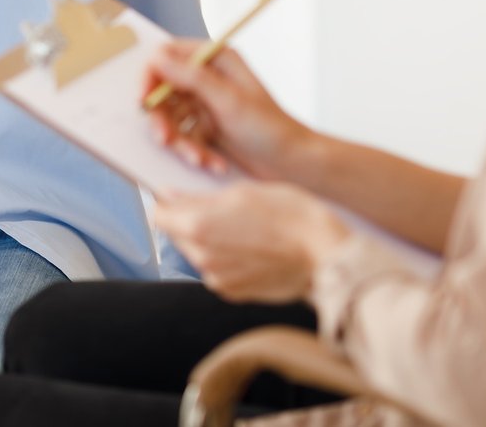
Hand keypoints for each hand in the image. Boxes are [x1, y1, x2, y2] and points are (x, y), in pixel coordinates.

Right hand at [142, 41, 312, 179]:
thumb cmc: (271, 129)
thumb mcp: (229, 101)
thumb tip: (158, 59)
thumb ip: (192, 77)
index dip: (150, 78)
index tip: (144, 101)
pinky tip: (212, 163)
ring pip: (170, 119)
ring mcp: (205, 104)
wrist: (293, 165)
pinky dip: (193, 152)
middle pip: (162, 92)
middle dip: (163, 119)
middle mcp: (207, 78)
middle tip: (165, 139)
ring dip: (180, 142)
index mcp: (214, 59)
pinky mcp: (205, 128)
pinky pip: (182, 137)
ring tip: (198, 158)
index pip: (166, 57)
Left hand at [155, 183, 349, 302]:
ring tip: (243, 229)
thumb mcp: (242, 192)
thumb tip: (168, 196)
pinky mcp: (234, 293)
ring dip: (210, 241)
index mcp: (198, 228)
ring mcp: (218, 279)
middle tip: (222, 210)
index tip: (181, 197)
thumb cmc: (289, 215)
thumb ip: (198, 198)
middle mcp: (202, 258)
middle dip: (190, 221)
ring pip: (198, 253)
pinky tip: (252, 248)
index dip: (168, 203)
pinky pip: (217, 270)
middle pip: (178, 235)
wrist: (325, 253)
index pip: (159, 215)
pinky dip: (226, 259)